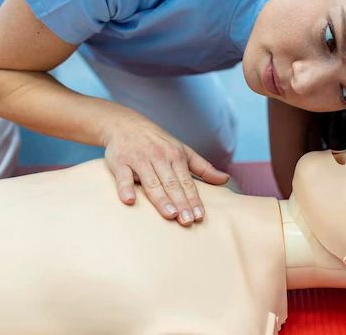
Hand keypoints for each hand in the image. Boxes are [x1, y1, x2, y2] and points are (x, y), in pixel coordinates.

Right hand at [102, 121, 230, 225]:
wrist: (124, 123)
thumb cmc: (157, 141)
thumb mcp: (182, 150)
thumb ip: (203, 167)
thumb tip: (225, 180)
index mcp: (175, 156)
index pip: (187, 182)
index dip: (193, 199)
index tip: (200, 216)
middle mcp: (158, 158)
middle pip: (171, 184)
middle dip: (181, 203)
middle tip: (188, 221)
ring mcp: (139, 160)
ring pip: (151, 182)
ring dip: (161, 199)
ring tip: (170, 215)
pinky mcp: (119, 162)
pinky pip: (123, 177)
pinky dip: (125, 188)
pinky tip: (129, 200)